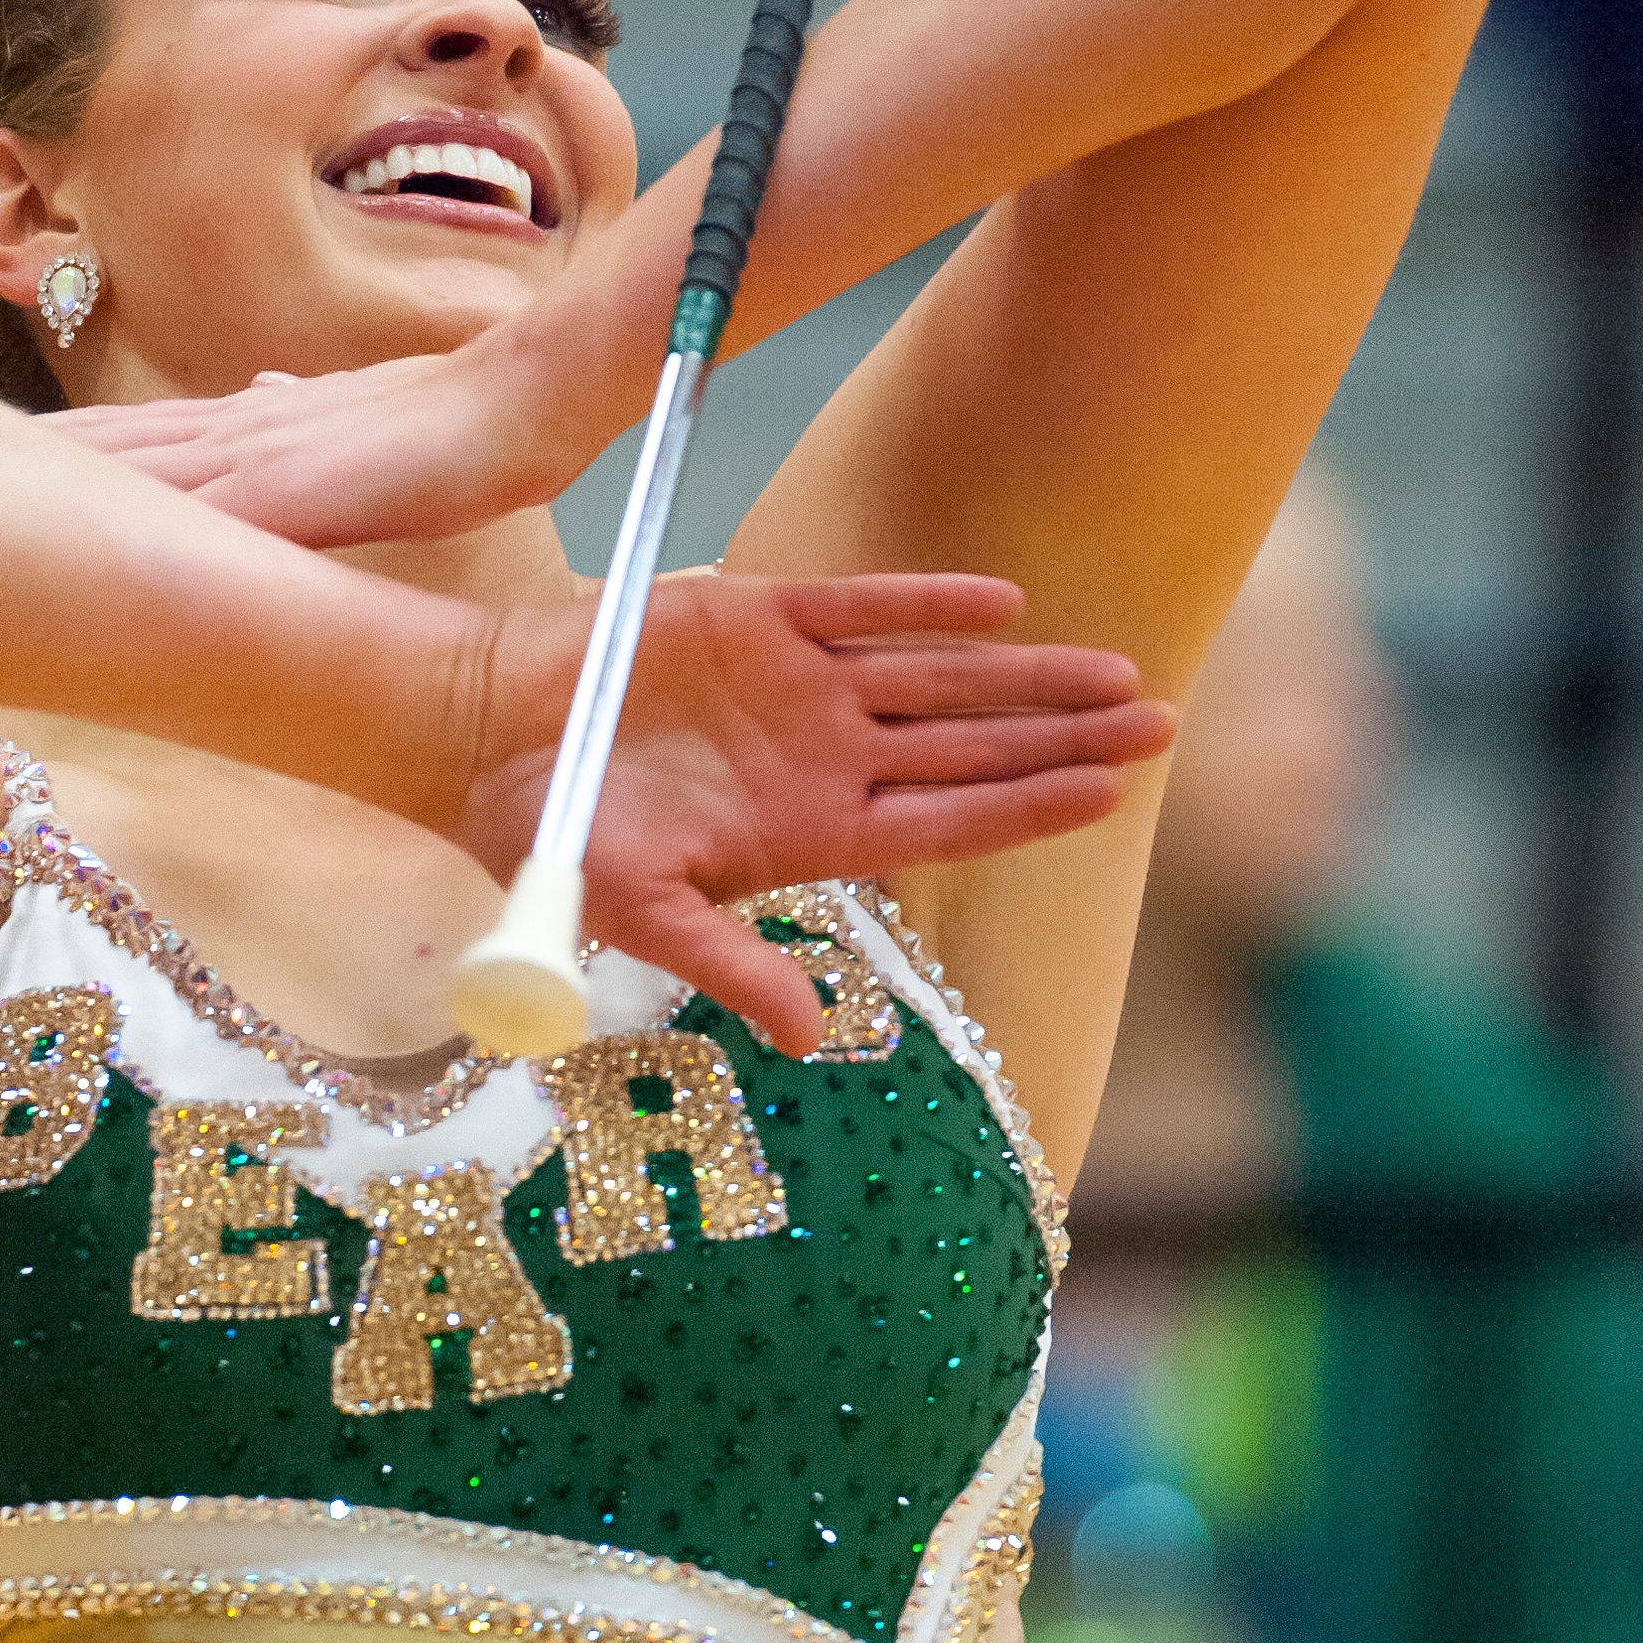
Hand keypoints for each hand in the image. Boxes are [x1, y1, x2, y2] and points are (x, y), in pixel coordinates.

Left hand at [51, 335, 581, 548]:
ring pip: (119, 472)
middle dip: (18, 467)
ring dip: (41, 488)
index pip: (138, 436)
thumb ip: (314, 412)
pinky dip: (113, 529)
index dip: (64, 447)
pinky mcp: (282, 495)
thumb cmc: (470, 414)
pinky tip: (57, 551)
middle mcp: (239, 431)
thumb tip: (271, 389)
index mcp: (260, 424)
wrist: (524, 396)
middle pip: (102, 448)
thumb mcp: (376, 417)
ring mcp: (255, 460)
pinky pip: (179, 519)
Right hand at [458, 573, 1173, 1051]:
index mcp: (809, 833)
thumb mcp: (636, 916)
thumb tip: (809, 1039)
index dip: (1028, 806)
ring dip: (1025, 672)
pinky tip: (1003, 604)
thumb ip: (727, 967)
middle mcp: (821, 759)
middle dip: (1064, 736)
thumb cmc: (549, 837)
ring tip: (1116, 670)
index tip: (1113, 796)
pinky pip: (860, 607)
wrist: (479, 733)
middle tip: (1163, 721)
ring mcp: (796, 688)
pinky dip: (926, 603)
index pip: (947, 821)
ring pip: (937, 678)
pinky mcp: (756, 615)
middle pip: (969, 748)